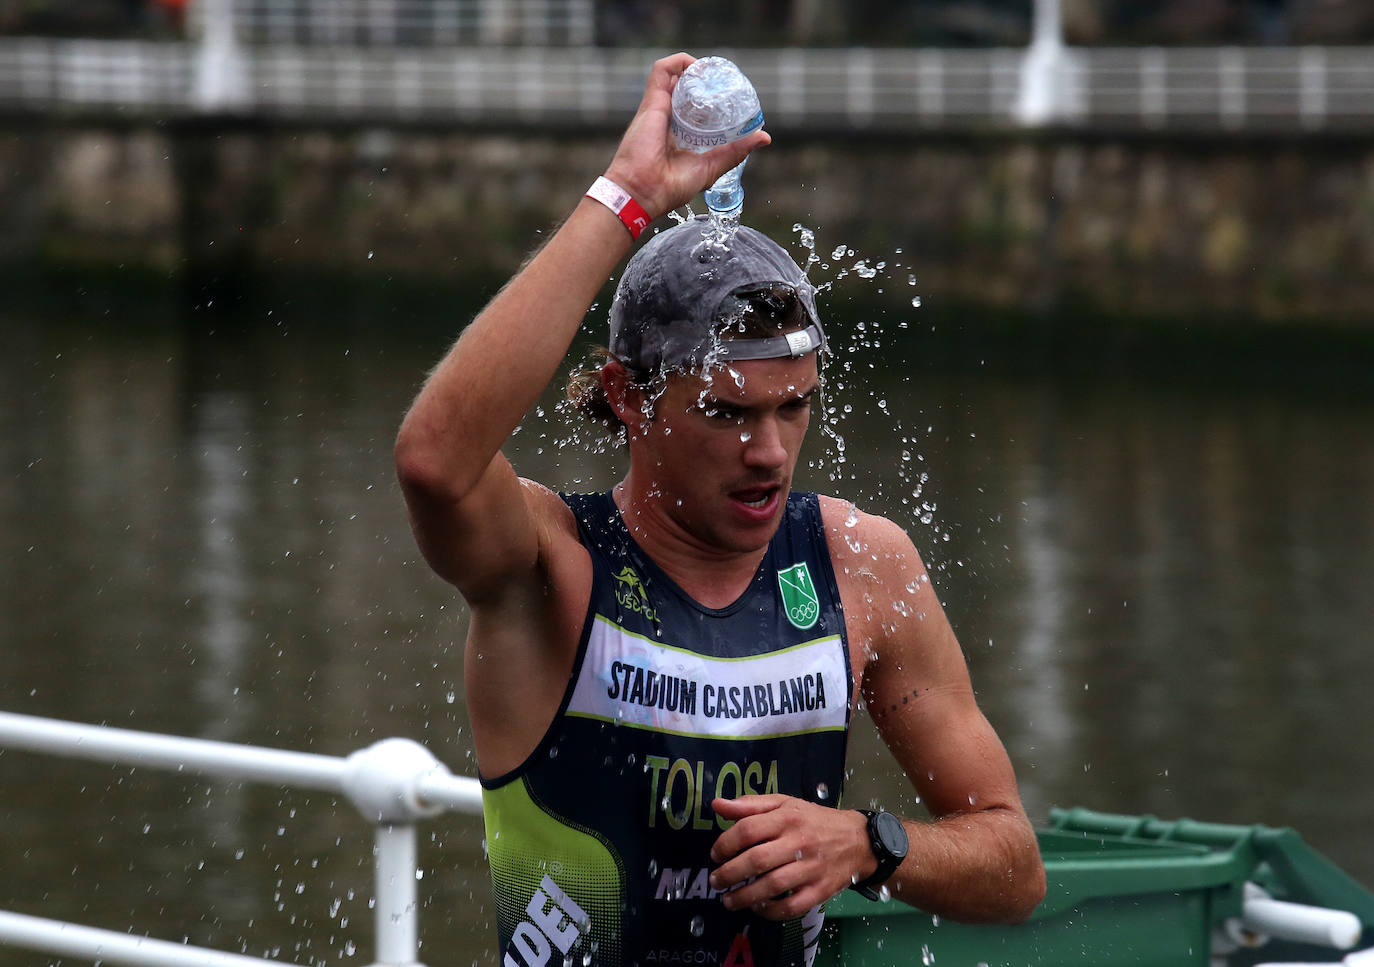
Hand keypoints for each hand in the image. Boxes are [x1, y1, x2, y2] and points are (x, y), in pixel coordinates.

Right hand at [603, 53, 770, 219]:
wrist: (642, 190)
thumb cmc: (670, 186)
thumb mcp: (712, 166)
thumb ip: (735, 151)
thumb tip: (764, 137)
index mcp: (679, 136)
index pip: (696, 110)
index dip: (711, 99)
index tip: (728, 97)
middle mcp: (668, 119)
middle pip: (687, 91)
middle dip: (705, 82)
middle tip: (723, 81)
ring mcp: (658, 108)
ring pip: (676, 76)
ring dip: (694, 68)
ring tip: (713, 70)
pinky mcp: (651, 101)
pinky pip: (662, 70)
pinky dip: (679, 61)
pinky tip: (697, 66)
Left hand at [707, 796, 872, 920]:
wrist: (859, 840)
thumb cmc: (814, 820)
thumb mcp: (785, 803)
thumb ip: (750, 805)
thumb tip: (717, 804)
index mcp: (787, 817)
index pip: (748, 830)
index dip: (725, 844)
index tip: (715, 855)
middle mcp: (799, 842)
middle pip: (757, 860)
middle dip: (730, 874)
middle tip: (715, 881)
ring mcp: (811, 868)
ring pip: (772, 886)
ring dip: (744, 896)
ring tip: (728, 900)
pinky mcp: (821, 890)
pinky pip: (792, 906)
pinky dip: (771, 911)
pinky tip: (757, 908)